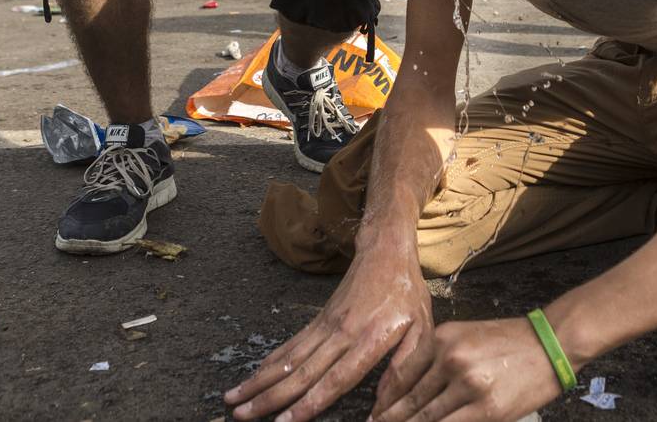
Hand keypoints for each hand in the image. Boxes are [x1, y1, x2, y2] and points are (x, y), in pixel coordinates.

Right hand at [224, 252, 433, 421]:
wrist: (385, 250)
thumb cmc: (407, 294)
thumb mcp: (423, 330)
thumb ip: (406, 369)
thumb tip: (384, 408)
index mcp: (368, 340)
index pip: (335, 378)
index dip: (310, 403)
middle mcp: (340, 334)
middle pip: (300, 372)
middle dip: (270, 398)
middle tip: (242, 416)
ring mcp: (325, 326)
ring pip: (288, 359)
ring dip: (259, 381)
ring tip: (233, 399)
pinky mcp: (318, 320)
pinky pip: (291, 345)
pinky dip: (269, 362)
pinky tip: (255, 376)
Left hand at [372, 317, 561, 421]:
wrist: (551, 344)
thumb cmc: (509, 342)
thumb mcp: (466, 337)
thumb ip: (437, 360)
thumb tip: (410, 394)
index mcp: (442, 338)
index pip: (402, 374)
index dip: (384, 400)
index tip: (373, 415)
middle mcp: (450, 359)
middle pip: (410, 398)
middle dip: (390, 419)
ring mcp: (468, 384)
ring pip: (425, 417)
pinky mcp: (486, 409)